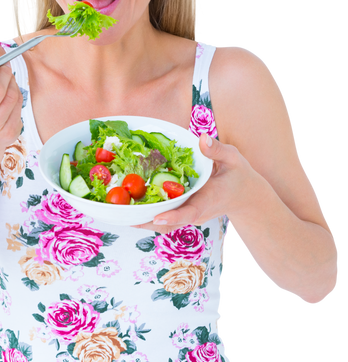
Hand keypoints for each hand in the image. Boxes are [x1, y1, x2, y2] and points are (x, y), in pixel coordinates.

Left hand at [134, 133, 259, 233]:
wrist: (245, 197)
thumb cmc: (239, 176)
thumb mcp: (233, 158)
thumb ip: (217, 150)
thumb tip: (202, 138)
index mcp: (208, 200)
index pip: (190, 212)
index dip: (173, 216)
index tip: (157, 217)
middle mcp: (195, 213)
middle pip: (168, 222)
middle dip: (145, 220)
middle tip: (122, 214)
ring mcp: (188, 216)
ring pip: (162, 223)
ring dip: (141, 219)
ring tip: (117, 212)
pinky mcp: (183, 214)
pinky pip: (163, 217)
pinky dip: (146, 213)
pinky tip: (127, 205)